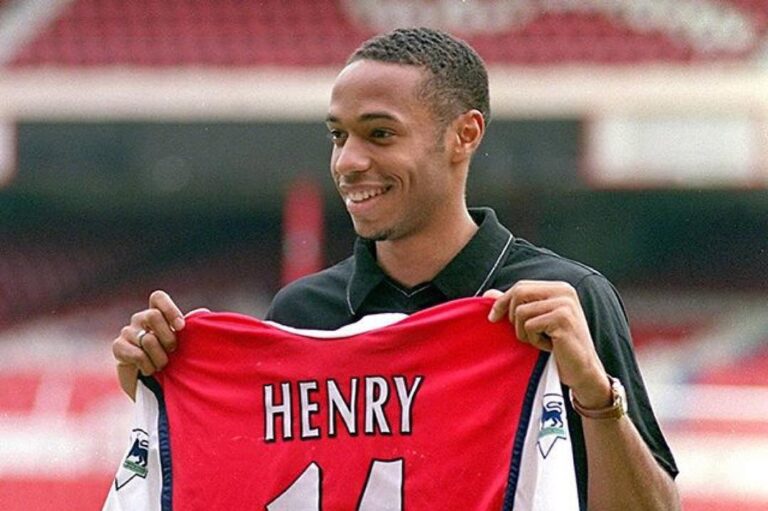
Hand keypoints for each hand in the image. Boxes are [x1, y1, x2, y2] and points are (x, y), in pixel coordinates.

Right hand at [112, 290, 185, 398]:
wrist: (154, 388)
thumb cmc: (174, 362)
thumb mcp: (186, 344)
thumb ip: (192, 327)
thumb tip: (205, 313)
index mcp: (157, 314)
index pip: (158, 297)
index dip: (170, 309)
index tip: (181, 327)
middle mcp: (140, 319)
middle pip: (153, 315)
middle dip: (168, 337)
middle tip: (172, 351)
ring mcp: (127, 332)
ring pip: (148, 339)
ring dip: (160, 357)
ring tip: (162, 365)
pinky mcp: (118, 347)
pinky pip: (137, 354)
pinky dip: (147, 365)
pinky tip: (149, 370)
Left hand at [484, 280, 610, 408]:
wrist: (582, 370)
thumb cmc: (558, 346)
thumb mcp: (536, 321)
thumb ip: (515, 305)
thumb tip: (488, 294)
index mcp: (558, 288)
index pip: (521, 286)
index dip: (503, 301)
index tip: (493, 318)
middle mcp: (563, 291)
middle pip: (519, 293)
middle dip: (512, 316)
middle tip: (524, 334)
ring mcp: (564, 304)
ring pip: (521, 312)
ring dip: (525, 332)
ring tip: (541, 340)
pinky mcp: (562, 319)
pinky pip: (530, 326)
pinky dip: (534, 340)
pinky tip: (549, 346)